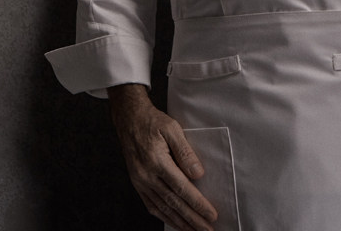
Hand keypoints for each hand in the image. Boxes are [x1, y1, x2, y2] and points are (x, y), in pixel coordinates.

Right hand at [108, 84, 217, 230]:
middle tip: (208, 230)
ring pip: (163, 208)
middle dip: (192, 219)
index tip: (212, 214)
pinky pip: (152, 206)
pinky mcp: (138, 184)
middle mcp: (147, 176)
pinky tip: (175, 222)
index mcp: (157, 162)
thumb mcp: (172, 128)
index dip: (198, 204)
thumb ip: (185, 152)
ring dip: (180, 222)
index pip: (182, 188)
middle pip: (174, 203)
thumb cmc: (153, 122)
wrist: (129, 119)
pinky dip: (165, 217)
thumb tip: (198, 174)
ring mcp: (140, 182)